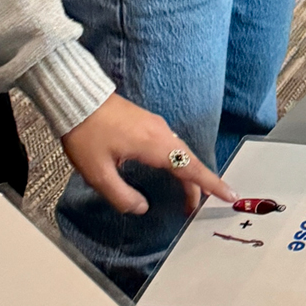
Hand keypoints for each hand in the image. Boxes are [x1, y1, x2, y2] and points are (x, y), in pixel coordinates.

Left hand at [57, 96, 239, 217]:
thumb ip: (121, 196)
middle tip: (199, 208)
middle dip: (199, 185)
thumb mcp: (98, 173)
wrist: (76, 98)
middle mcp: (160, 133)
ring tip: (189, 195)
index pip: (190, 168)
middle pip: (189, 161)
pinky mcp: (146, 122)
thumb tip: (141, 208)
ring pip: (181, 152)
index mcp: (153, 145)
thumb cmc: (85, 133)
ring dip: (188, 173)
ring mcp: (154, 124)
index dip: (211, 184)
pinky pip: (171, 144)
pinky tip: (172, 169)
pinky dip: (179, 161)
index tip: (230, 194)